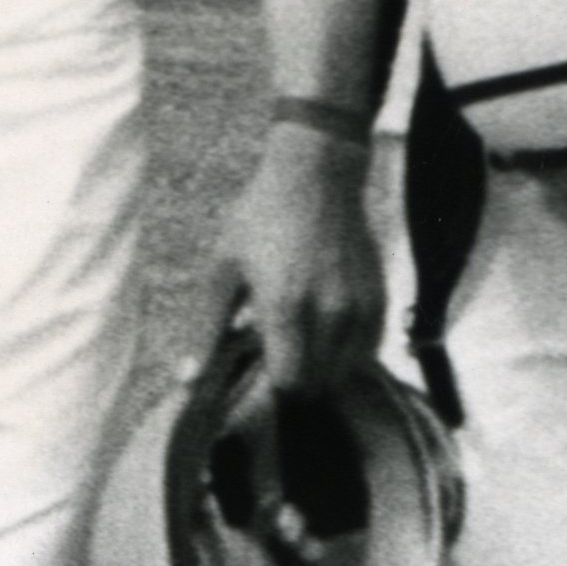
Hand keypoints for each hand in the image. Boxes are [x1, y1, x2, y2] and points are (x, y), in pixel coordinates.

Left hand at [210, 120, 384, 404]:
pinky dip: (346, 355)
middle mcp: (329, 315)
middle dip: (295, 382)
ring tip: (298, 339)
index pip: (289, 384)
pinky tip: (323, 330)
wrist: (316, 176)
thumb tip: (187, 382)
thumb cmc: (259, 220)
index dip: (272, 388)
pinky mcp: (379, 301)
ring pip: (345, 374)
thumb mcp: (222, 271)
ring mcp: (359, 309)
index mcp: (285, 308)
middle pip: (318, 385)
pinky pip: (367, 353)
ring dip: (322, 370)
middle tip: (275, 356)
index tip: (257, 374)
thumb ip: (207, 331)